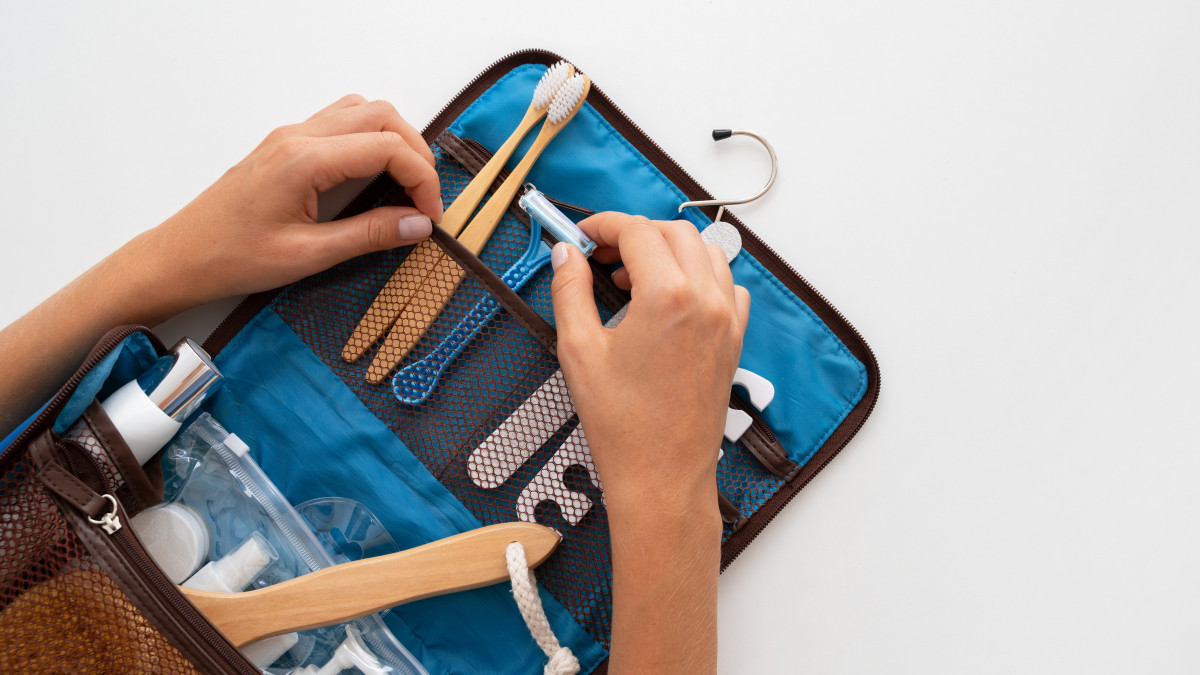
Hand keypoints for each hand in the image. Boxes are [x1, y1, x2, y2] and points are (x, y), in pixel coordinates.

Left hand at [0, 96, 441, 436]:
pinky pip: (340, 121)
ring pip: (362, 110)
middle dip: (415, 153)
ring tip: (405, 185)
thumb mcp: (309, 255)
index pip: (386, 147)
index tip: (430, 217)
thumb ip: (369, 235)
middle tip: (424, 200)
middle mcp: (299, 136)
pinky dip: (370, 139)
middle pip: (381, 115)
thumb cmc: (235, 258)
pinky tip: (373, 177)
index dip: (422, 179)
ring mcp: (290, 135)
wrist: (180, 256)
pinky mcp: (285, 144)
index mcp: (305, 159)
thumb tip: (419, 225)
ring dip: (394, 140)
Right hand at [550, 213, 749, 511]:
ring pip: (707, 252)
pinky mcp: (734, 340)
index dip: (603, 225)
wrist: (662, 476)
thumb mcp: (579, 350)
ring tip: (633, 276)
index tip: (583, 236)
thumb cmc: (623, 425)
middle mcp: (706, 300)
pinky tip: (671, 298)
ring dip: (669, 251)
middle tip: (601, 255)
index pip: (637, 231)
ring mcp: (727, 320)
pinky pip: (727, 286)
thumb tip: (567, 256)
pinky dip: (701, 277)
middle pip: (673, 233)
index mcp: (668, 296)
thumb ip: (570, 291)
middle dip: (635, 234)